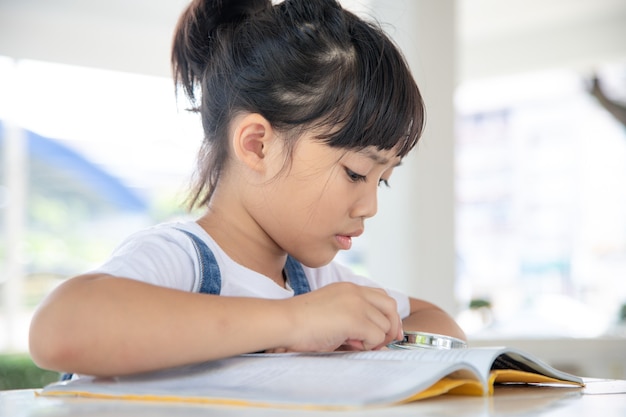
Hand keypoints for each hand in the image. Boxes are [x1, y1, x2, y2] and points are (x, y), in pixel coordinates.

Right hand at [281, 282, 402, 352]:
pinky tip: (349, 344)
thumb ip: (354, 319)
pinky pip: (376, 337)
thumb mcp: (332, 313)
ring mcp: (357, 304)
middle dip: (392, 326)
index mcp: (348, 288)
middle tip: (384, 343)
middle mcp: (356, 292)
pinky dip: (368, 345)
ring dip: (374, 339)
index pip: (380, 296)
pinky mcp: (356, 319)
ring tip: (354, 343)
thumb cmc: (302, 323)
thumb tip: (376, 340)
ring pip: (385, 325)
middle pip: (390, 306)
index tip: (385, 332)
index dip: (387, 315)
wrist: (285, 321)